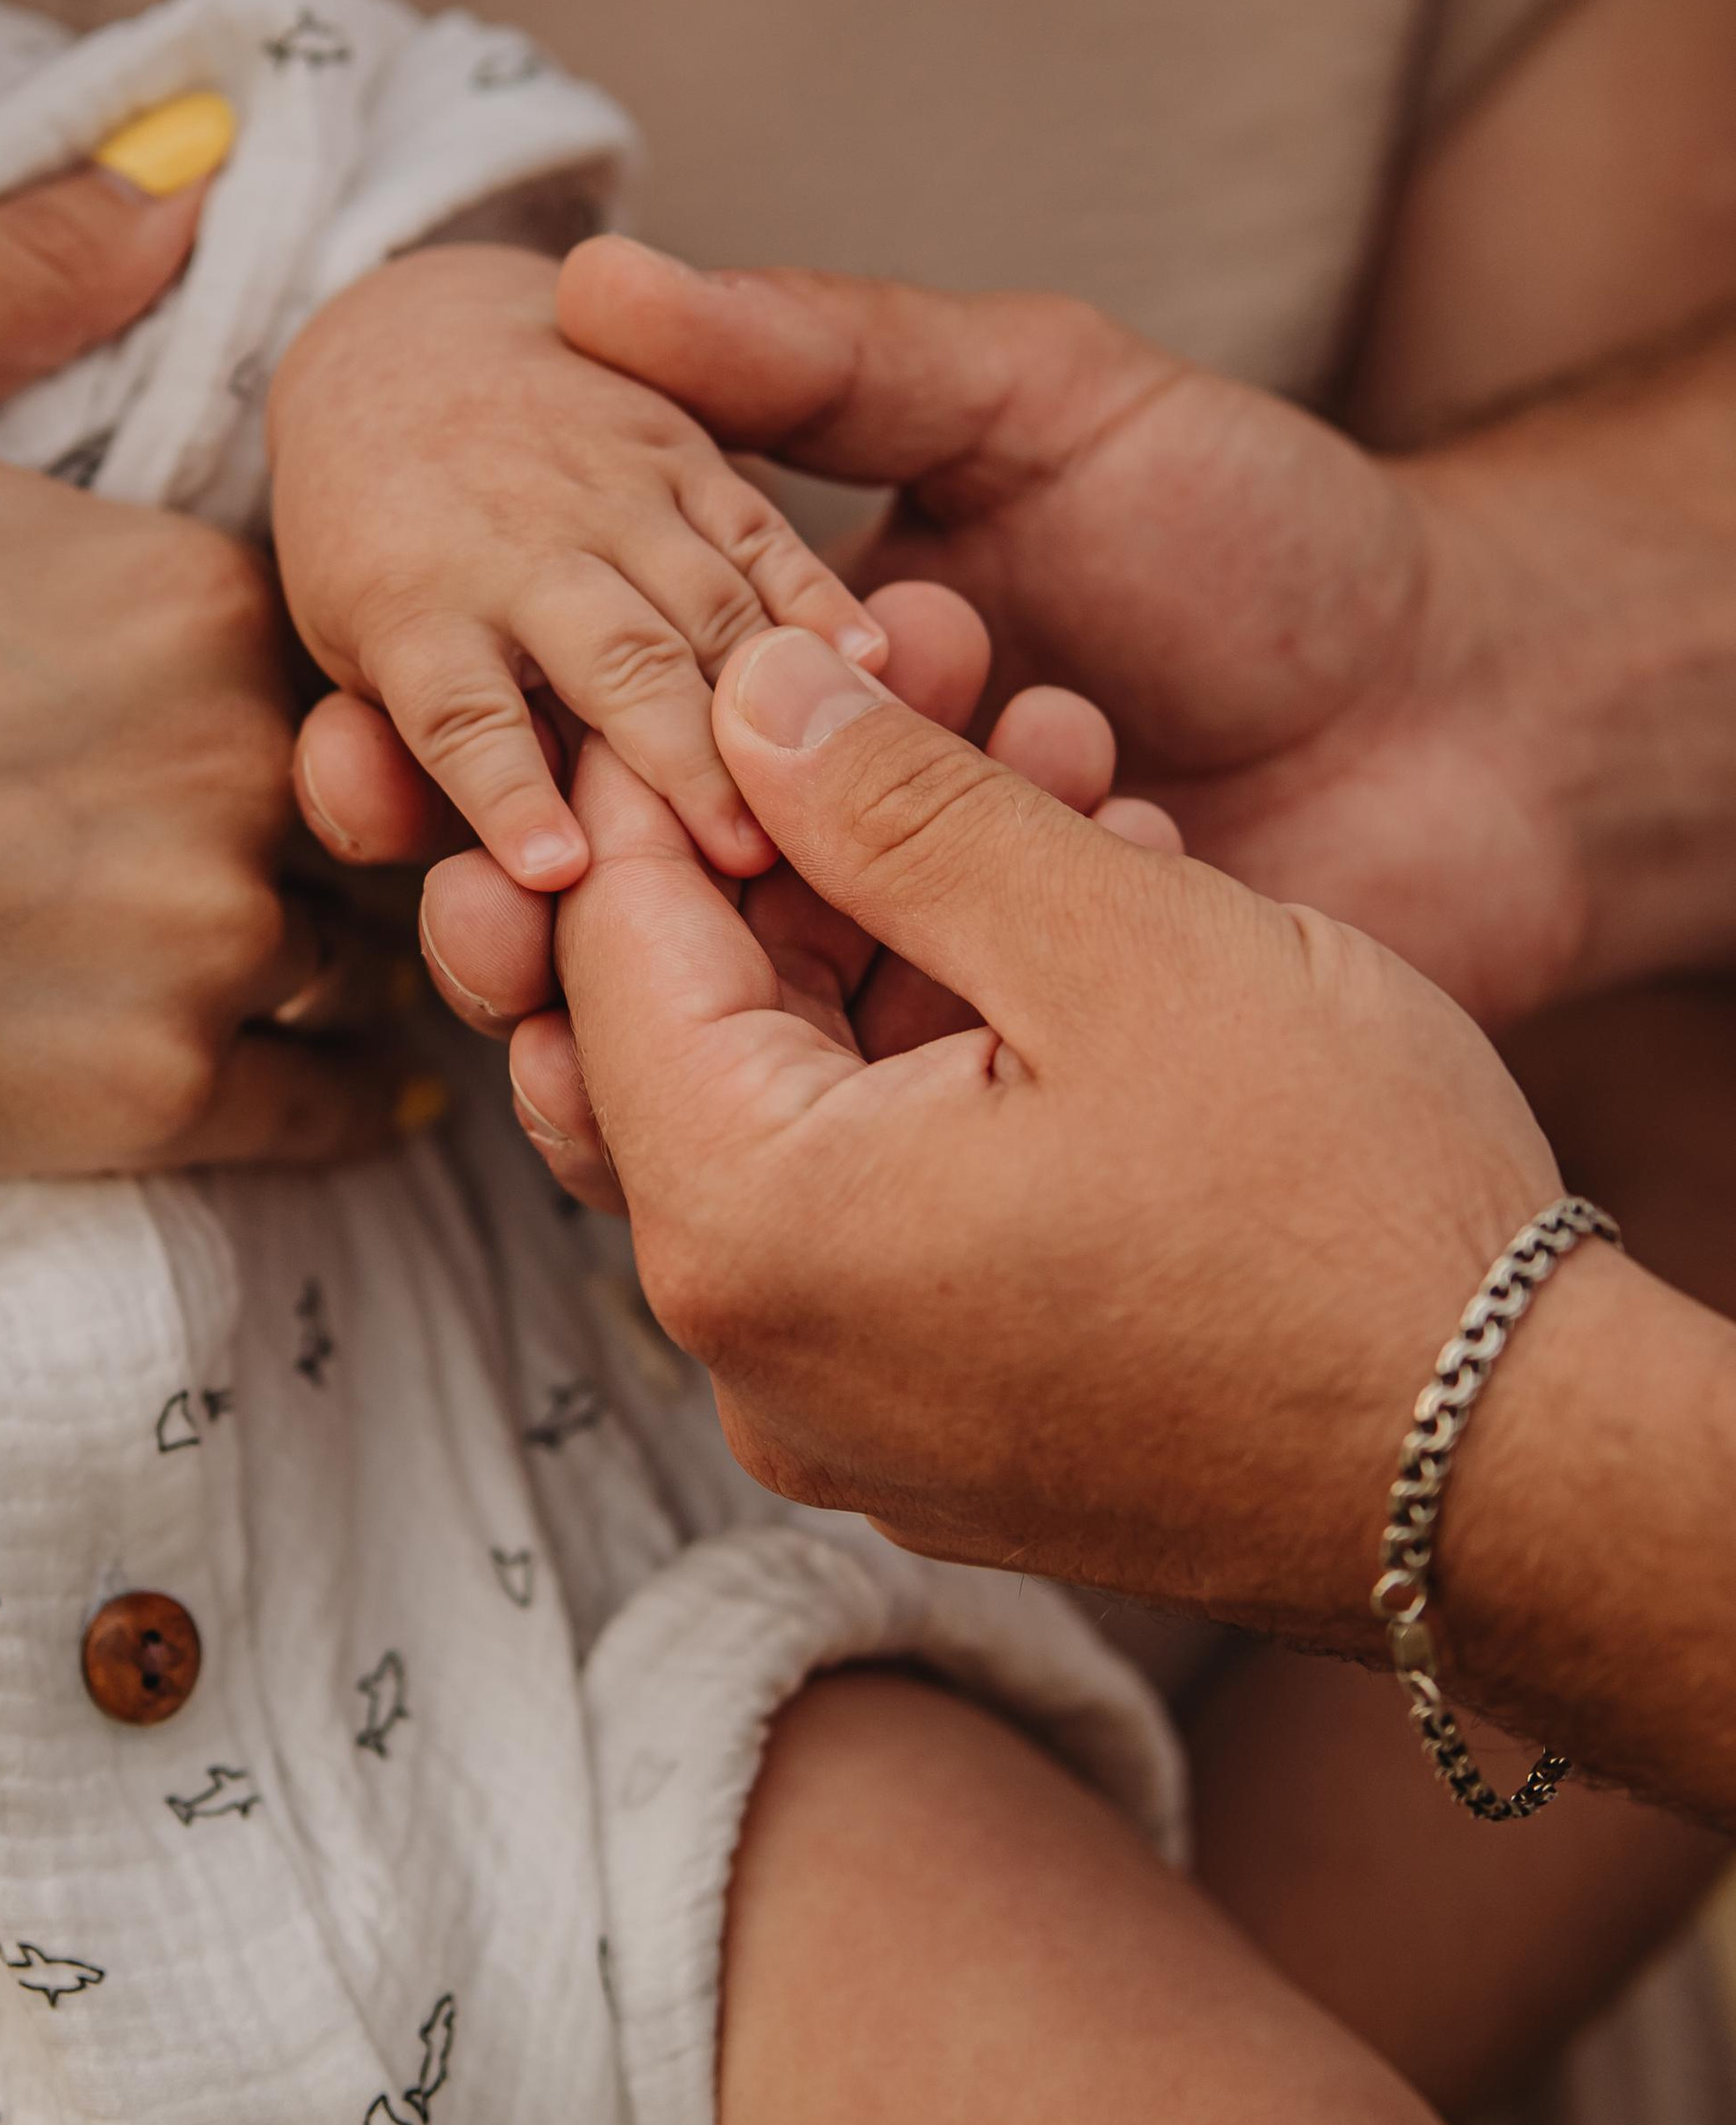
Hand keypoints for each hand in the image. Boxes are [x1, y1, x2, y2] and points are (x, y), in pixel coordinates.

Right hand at [0, 169, 397, 1453]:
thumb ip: (32, 255)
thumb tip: (195, 166)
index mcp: (203, 595)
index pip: (366, 628)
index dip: (346, 654)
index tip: (292, 684)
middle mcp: (241, 770)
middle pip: (394, 795)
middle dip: (381, 808)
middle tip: (361, 827)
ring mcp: (204, 945)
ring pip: (381, 952)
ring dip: (371, 946)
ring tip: (357, 946)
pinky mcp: (152, 1095)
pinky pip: (334, 1107)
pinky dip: (350, 1095)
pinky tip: (355, 1078)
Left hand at [270, 247, 884, 891]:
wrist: (410, 349)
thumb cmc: (389, 562)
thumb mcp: (352, 661)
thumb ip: (381, 771)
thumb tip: (416, 839)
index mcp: (414, 607)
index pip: (459, 711)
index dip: (506, 787)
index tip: (557, 868)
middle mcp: (516, 544)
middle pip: (610, 658)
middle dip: (680, 756)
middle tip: (743, 857)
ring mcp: (608, 492)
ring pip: (703, 601)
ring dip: (766, 698)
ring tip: (823, 799)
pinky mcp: (685, 452)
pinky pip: (762, 531)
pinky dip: (820, 595)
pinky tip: (874, 661)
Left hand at [551, 626, 1560, 1644]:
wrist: (1516, 1474)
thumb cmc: (1347, 1215)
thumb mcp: (1119, 944)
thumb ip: (896, 807)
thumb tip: (745, 694)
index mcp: (750, 1236)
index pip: (609, 944)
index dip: (677, 765)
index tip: (766, 650)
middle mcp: (752, 1353)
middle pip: (690, 1028)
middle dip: (808, 843)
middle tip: (930, 699)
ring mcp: (843, 1409)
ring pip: (799, 1106)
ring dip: (899, 938)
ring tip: (1053, 794)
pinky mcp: (934, 1427)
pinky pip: (879, 1207)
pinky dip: (943, 1064)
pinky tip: (1077, 945)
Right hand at [553, 238, 1586, 1027]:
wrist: (1490, 719)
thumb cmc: (1274, 541)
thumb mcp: (1047, 401)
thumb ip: (833, 357)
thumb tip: (597, 288)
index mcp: (788, 678)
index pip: (585, 717)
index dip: (480, 738)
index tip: (413, 741)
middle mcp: (821, 841)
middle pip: (610, 901)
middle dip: (552, 892)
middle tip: (553, 868)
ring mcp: (903, 974)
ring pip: (717, 1029)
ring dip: (720, 959)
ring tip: (830, 852)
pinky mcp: (998, 1090)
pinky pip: (884, 1110)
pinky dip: (889, 1028)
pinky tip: (1018, 911)